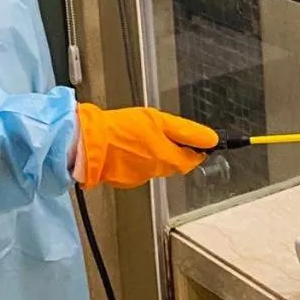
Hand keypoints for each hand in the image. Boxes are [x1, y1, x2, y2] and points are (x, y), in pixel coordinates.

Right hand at [76, 104, 218, 188]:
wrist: (87, 144)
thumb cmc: (121, 130)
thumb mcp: (159, 121)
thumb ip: (186, 131)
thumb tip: (211, 139)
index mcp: (167, 159)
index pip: (192, 160)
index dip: (196, 149)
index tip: (194, 141)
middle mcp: (156, 172)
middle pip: (174, 163)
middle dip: (172, 149)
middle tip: (159, 132)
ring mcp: (139, 177)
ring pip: (156, 165)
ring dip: (152, 153)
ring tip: (139, 137)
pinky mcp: (123, 178)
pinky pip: (137, 168)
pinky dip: (136, 158)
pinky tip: (126, 146)